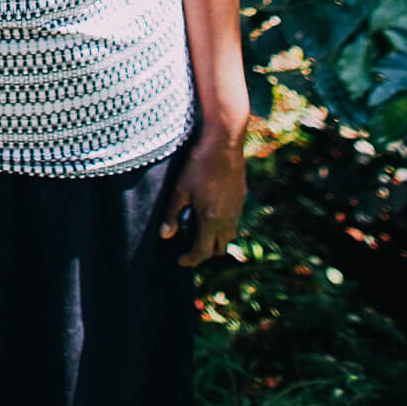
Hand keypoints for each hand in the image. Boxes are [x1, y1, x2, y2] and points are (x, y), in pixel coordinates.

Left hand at [161, 132, 246, 266]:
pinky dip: (223, 224)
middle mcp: (228, 219)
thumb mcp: (180, 189)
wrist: (224, 144)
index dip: (191, 260)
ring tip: (201, 229)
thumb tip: (165, 235)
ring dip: (216, 239)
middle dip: (205, 252)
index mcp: (212, 220)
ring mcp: (237, 209)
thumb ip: (172, 214)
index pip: (203, 251)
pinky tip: (211, 211)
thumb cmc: (199, 165)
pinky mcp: (241, 198)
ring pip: (230, 235)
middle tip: (190, 245)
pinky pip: (234, 220)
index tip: (180, 261)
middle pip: (220, 249)